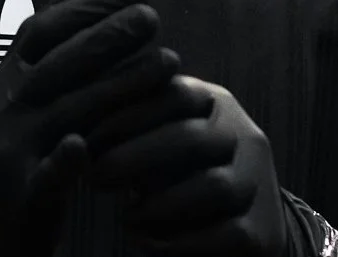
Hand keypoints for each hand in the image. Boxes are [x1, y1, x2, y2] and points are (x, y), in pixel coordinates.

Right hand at [0, 0, 173, 256]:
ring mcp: (12, 154)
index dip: (91, 8)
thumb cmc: (11, 155)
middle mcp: (7, 112)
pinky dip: (62, 162)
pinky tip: (82, 147)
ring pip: (66, 114)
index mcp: (9, 83)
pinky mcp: (23, 198)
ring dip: (116, 87)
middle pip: (59, 65)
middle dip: (109, 36)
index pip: (46, 32)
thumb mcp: (21, 94)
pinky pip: (44, 177)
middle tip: (153, 16)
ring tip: (166, 63)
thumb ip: (44, 44)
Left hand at [93, 77, 292, 256]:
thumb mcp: (158, 141)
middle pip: (193, 139)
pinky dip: (180, 242)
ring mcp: (259, 183)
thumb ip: (129, 125)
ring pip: (215, 188)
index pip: (175, 94)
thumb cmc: (177, 176)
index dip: (127, 115)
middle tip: (95, 178)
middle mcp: (244, 137)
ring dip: (159, 205)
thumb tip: (74, 124)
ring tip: (125, 218)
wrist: (237, 229)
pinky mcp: (263, 231)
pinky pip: (227, 234)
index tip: (85, 137)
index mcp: (215, 104)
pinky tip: (146, 243)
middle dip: (135, 158)